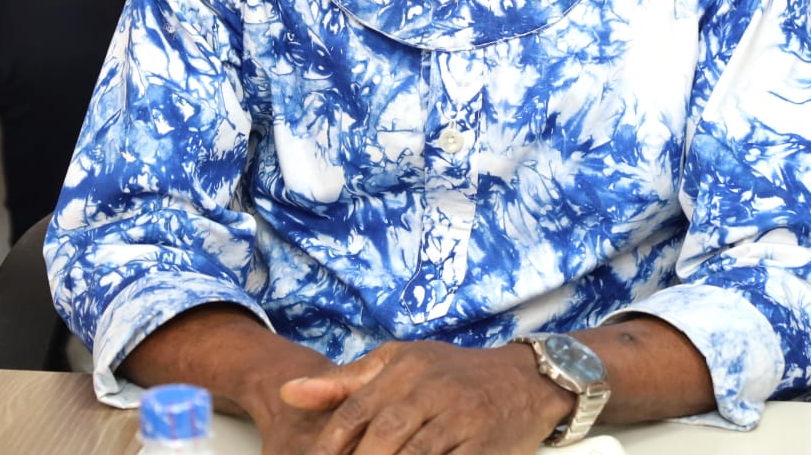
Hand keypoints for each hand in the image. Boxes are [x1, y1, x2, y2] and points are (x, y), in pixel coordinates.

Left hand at [276, 339, 570, 454]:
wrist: (523, 379)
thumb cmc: (450, 374)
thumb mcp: (400, 364)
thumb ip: (345, 382)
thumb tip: (288, 394)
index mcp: (405, 367)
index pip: (355, 411)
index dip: (329, 447)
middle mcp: (431, 388)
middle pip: (383, 437)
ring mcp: (460, 415)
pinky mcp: (485, 442)